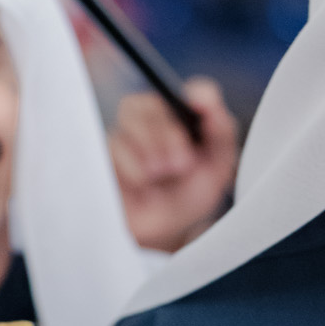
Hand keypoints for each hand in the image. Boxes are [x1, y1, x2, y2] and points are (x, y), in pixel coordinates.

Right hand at [109, 76, 238, 253]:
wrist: (158, 233)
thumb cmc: (185, 199)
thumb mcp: (215, 170)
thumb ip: (220, 133)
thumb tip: (206, 100)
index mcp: (184, 119)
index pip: (191, 92)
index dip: (196, 95)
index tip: (201, 107)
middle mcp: (153, 121)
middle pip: (151, 102)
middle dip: (168, 132)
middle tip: (180, 164)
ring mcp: (125, 135)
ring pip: (129, 118)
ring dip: (149, 146)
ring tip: (158, 175)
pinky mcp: (104, 154)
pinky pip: (114, 144)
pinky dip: (133, 165)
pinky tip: (141, 184)